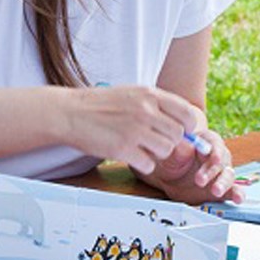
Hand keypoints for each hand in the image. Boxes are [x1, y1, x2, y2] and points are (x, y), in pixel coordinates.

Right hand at [61, 85, 202, 173]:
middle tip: (154, 141)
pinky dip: (142, 163)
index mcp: (150, 95)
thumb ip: (157, 106)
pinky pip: (149, 165)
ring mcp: (135, 131)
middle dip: (170, 141)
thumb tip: (184, 125)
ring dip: (156, 153)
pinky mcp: (123, 149)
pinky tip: (130, 154)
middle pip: (178, 135)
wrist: (70, 112)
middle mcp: (145, 111)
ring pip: (166, 151)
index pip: (188, 113)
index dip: (188, 127)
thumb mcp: (132, 94)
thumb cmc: (101, 104)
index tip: (181, 131)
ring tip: (140, 146)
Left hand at [141, 128, 241, 204]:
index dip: (215, 152)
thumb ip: (178, 151)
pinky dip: (236, 195)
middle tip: (199, 180)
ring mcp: (221, 173)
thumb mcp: (171, 155)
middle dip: (211, 172)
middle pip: (220, 162)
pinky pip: (232, 191)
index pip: (215, 144)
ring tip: (216, 191)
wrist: (171, 177)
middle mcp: (218, 156)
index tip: (214, 159)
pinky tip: (238, 199)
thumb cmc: (172, 160)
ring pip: (227, 176)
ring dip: (222, 184)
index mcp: (207, 142)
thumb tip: (186, 146)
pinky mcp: (223, 189)